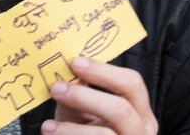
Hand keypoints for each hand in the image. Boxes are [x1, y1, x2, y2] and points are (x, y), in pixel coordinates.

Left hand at [41, 57, 157, 133]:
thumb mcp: (81, 110)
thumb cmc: (82, 130)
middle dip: (86, 98)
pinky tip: (53, 134)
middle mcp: (142, 131)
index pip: (132, 84)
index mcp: (139, 111)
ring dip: (72, 130)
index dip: (104, 72)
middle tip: (57, 89)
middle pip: (121, 110)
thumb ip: (79, 91)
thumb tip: (66, 69)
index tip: (76, 63)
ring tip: (47, 126)